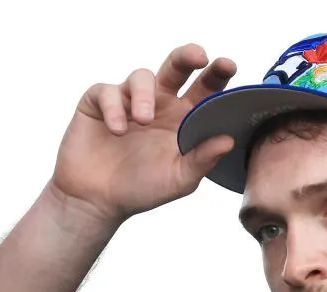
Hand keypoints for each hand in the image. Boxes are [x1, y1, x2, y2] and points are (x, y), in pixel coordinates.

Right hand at [49, 43, 236, 223]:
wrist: (97, 200)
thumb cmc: (142, 189)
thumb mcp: (179, 180)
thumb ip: (202, 160)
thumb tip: (229, 141)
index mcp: (183, 118)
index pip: (205, 90)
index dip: (218, 75)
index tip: (229, 66)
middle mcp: (159, 104)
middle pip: (176, 67)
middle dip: (188, 56)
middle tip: (199, 56)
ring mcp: (129, 100)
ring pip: (142, 76)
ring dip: (145, 94)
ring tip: (144, 119)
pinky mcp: (99, 102)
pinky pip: (108, 91)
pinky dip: (114, 108)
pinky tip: (117, 130)